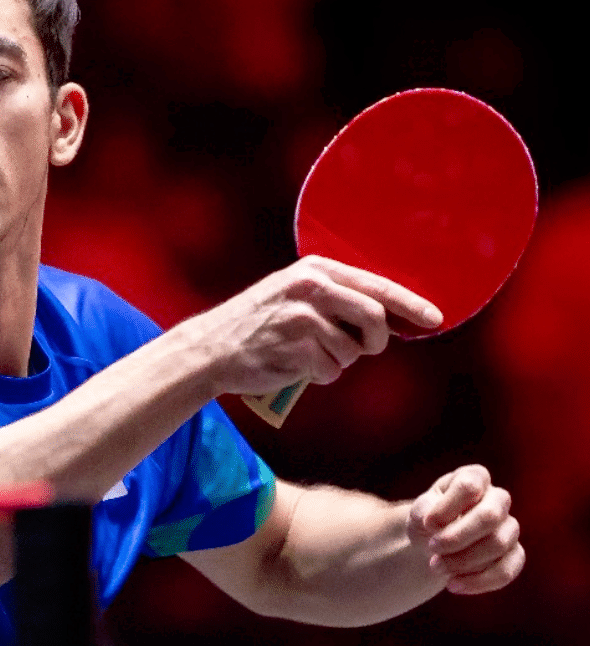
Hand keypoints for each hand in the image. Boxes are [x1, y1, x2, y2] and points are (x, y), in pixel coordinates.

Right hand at [209, 256, 442, 394]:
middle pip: (374, 318)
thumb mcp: (292, 294)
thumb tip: (388, 319)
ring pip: (352, 350)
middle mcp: (310, 289)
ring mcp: (303, 319)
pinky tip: (293, 366)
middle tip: (363, 348)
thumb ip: (335, 298)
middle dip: (376, 340)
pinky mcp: (297, 349)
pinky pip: (330, 370)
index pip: (376, 285)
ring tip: (307, 354)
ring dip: (337, 361)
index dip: (410, 304)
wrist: (210, 348)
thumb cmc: (257, 323)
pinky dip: (319, 375)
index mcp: (313, 270)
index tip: (434, 319)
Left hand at [408, 464, 524, 594]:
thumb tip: (436, 524)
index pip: (469, 487)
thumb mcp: (418, 512)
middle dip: (458, 537)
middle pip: (490, 516)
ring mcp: (510, 527)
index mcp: (474, 478)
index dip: (447, 508)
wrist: (434, 544)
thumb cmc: (428, 520)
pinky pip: (507, 570)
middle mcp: (498, 499)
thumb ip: (424, 512)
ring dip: (464, 560)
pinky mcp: (515, 555)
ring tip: (435, 566)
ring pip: (499, 544)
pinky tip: (453, 585)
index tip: (427, 524)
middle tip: (432, 548)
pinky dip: (479, 581)